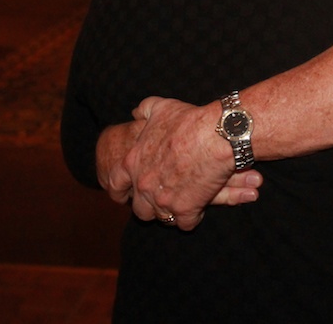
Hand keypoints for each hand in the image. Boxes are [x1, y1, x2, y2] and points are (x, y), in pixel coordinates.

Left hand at [116, 96, 245, 229]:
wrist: (217, 135)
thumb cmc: (190, 120)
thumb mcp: (162, 108)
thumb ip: (145, 110)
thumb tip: (134, 112)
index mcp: (133, 162)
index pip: (115, 183)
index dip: (119, 190)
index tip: (123, 196)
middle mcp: (143, 184)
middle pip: (138, 207)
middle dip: (148, 206)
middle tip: (161, 200)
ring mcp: (163, 200)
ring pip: (161, 218)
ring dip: (171, 213)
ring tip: (182, 206)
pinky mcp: (185, 209)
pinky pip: (185, 223)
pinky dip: (192, 218)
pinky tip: (200, 209)